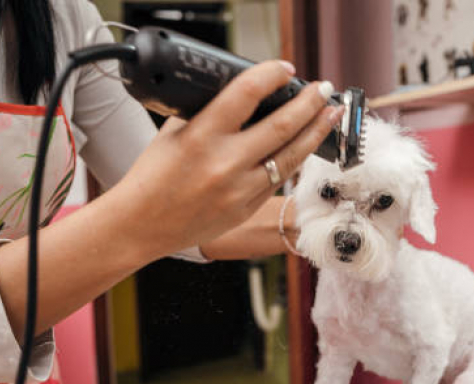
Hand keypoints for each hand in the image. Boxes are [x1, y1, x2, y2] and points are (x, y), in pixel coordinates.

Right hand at [117, 60, 343, 259]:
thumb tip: (242, 98)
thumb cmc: (154, 177)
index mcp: (202, 136)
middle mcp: (225, 163)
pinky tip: (305, 146)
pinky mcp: (246, 208)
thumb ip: (207, 114)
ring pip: (291, 157)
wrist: (143, 225)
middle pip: (282, 125)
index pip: (246, 93)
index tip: (284, 69)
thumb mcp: (174, 134)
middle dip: (309, 103)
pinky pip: (278, 180)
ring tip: (330, 115)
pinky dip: (294, 160)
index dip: (271, 75)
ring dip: (315, 132)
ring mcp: (240, 189)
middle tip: (324, 88)